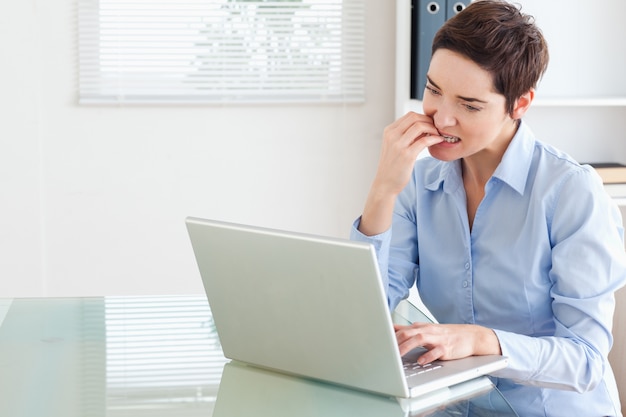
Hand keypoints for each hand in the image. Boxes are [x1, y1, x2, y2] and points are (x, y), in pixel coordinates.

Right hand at [358, 112, 442, 235]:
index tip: (431, 124)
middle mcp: (392, 136)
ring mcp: (398, 145)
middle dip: (429, 120)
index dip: (424, 117)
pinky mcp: (407, 155)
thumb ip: (406, 135)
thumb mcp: (395, 146)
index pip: (409, 115)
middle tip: (437, 128)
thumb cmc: (392, 166)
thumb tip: (424, 126)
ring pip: (420, 126)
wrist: (385, 184)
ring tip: (438, 134)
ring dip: (433, 128)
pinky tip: (439, 141)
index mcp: (389, 131)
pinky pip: (424, 140)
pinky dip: (434, 138)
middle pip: (415, 117)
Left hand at [394, 322, 501, 364]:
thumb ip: (410, 330)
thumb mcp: (427, 329)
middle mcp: (428, 331)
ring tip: (398, 355)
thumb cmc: (447, 334)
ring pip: (419, 339)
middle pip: (408, 333)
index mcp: (422, 327)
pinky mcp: (446, 348)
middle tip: (384, 349)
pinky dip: (428, 356)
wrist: (471, 336)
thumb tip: (392, 328)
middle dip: (395, 341)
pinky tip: (421, 361)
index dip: (389, 335)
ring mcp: (437, 339)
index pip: (402, 329)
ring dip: (407, 347)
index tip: (378, 340)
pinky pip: (436, 352)